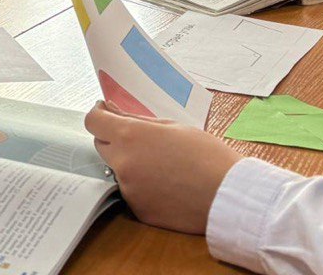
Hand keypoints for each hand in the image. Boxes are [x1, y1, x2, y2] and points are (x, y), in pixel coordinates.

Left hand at [84, 101, 238, 233]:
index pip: (93, 121)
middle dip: (114, 138)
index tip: (105, 111)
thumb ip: (137, 120)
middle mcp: (124, 164)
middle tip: (141, 138)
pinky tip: (167, 185)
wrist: (229, 196)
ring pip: (119, 170)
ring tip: (163, 165)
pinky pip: (132, 192)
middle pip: (102, 145)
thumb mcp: (173, 126)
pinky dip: (142, 186)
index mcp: (130, 137)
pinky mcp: (139, 211)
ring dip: (131, 163)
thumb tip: (113, 110)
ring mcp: (129, 190)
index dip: (98, 114)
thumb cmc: (207, 155)